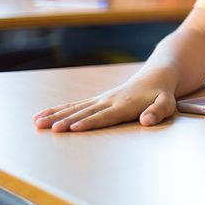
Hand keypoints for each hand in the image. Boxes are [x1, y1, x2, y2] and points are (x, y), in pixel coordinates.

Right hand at [32, 69, 177, 131]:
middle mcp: (109, 101)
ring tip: (37, 123)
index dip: (90, 122)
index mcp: (125, 105)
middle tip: (52, 128)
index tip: (74, 128)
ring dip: (56, 115)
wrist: (155, 76)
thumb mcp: (167, 103)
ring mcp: (101, 100)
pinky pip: (74, 105)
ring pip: (75, 108)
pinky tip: (40, 117)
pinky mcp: (96, 100)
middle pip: (85, 112)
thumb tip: (147, 121)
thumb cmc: (162, 94)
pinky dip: (57, 110)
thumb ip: (158, 111)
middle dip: (68, 120)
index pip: (105, 116)